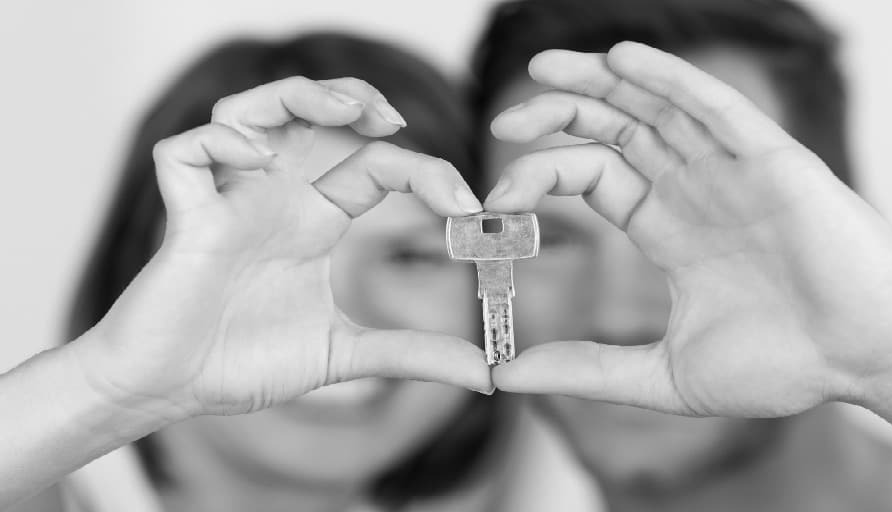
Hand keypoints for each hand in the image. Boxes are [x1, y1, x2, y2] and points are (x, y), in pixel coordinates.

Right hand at [71, 76, 491, 419]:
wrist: (174, 394)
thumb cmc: (245, 364)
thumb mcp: (345, 354)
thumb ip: (413, 355)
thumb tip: (487, 376)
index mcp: (316, 221)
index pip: (376, 166)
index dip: (425, 172)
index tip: (467, 206)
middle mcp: (275, 199)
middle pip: (312, 113)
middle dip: (356, 98)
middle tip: (395, 119)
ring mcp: (228, 202)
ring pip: (249, 109)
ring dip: (297, 96)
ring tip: (345, 111)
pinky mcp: (184, 219)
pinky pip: (184, 152)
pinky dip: (219, 143)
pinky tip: (258, 164)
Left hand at [486, 42, 891, 416]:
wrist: (868, 362)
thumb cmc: (785, 368)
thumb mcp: (664, 376)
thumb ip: (588, 370)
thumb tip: (507, 377)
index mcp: (668, 228)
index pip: (594, 176)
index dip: (543, 176)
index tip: (499, 198)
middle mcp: (694, 189)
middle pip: (615, 130)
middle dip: (560, 114)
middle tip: (508, 119)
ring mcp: (732, 169)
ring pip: (657, 105)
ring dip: (601, 81)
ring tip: (544, 69)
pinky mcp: (772, 159)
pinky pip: (715, 105)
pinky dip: (669, 79)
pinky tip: (624, 60)